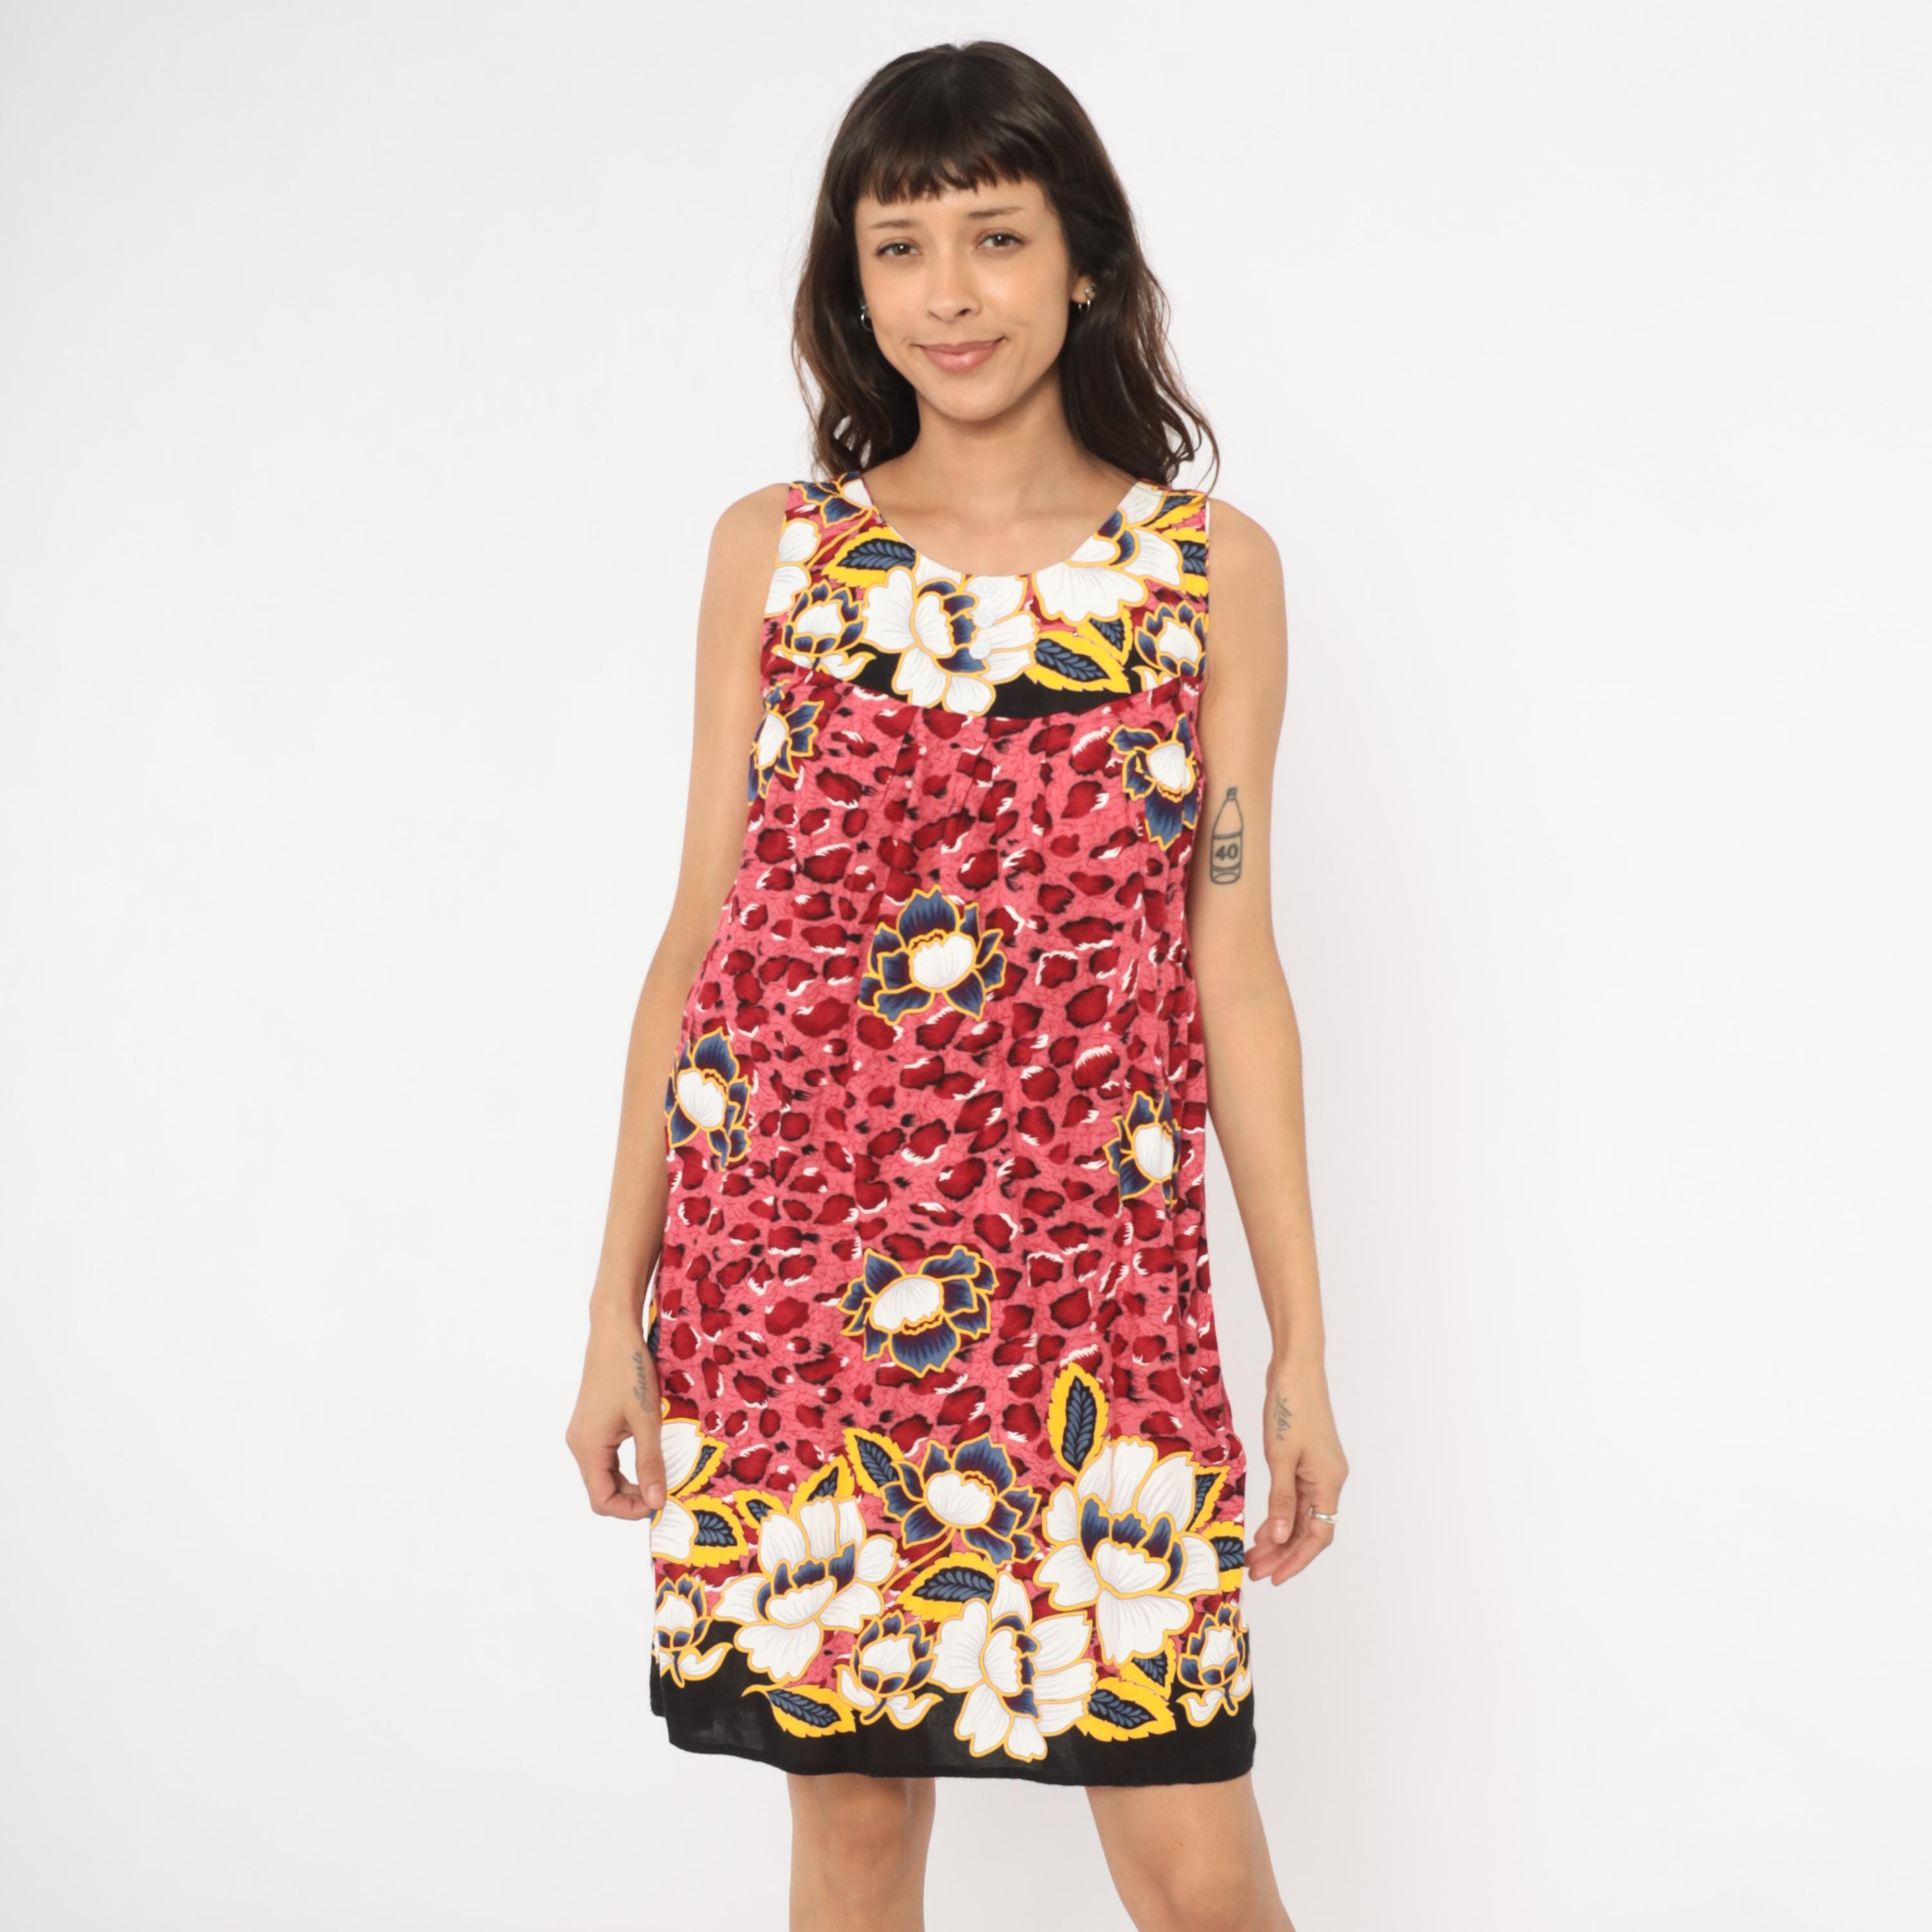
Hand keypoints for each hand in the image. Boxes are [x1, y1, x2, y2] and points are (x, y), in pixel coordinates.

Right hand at [565, 1310, 666, 1520]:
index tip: (659, 1504)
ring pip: (604, 1473)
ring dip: (629, 1482)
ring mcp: (583, 1432)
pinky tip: (649, 1456)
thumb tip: (656, 1502)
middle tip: (665, 1494)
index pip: (601, 1500)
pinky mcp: (591, 1422)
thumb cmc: (629, 1371)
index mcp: (588, 1448)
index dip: (629, 1510)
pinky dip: (625, 1465)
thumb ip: (650, 1462)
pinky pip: (605, 1455)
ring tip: (660, 1477)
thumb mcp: (646, 1419)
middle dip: (631, 1498)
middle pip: (600, 1489)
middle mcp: (579, 1444)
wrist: (614, 1331)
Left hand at [1245, 1356, 1347, 1584]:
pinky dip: (1280, 1513)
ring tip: (1253, 1555)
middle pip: (1309, 1530)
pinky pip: (1295, 1497)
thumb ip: (1281, 1499)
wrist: (1296, 1367)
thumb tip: (1280, 1539)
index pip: (1317, 1537)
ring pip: (1301, 1515)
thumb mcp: (1281, 1456)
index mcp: (1329, 1482)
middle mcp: (1329, 1480)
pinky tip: (1263, 1526)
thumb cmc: (1290, 1407)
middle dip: (1283, 1553)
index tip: (1273, 1577)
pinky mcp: (1306, 1459)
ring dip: (1279, 1536)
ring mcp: (1318, 1470)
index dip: (1296, 1560)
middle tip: (1254, 1571)